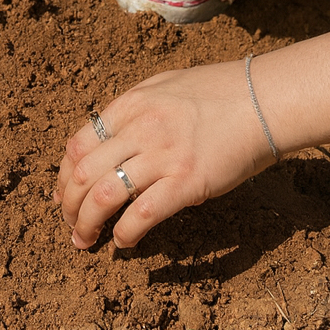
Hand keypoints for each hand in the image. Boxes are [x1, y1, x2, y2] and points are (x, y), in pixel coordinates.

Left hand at [55, 56, 274, 249]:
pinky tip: (123, 243)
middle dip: (67, 206)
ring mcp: (163, 156)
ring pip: (102, 197)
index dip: (62, 176)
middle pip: (81, 174)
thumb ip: (136, 109)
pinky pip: (141, 215)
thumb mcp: (168, 86)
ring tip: (86, 241)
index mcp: (132, 104)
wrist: (267, 100)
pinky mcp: (186, 182)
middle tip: (70, 225)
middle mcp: (140, 129)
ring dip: (86, 225)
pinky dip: (124, 235)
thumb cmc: (222, 93)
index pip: (78, 144)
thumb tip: (112, 138)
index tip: (62, 195)